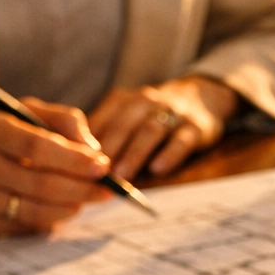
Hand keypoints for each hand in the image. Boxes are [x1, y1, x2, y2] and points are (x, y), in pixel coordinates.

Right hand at [0, 99, 112, 235]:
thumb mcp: (15, 112)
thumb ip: (60, 120)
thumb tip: (94, 148)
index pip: (37, 146)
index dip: (75, 159)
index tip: (103, 165)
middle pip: (41, 183)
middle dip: (82, 189)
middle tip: (107, 190)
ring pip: (35, 211)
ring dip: (69, 208)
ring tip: (85, 200)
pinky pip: (22, 227)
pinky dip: (47, 221)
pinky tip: (58, 211)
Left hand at [88, 76, 239, 179]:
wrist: (201, 99)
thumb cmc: (152, 118)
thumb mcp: (126, 118)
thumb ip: (104, 135)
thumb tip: (73, 162)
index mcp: (123, 100)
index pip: (102, 119)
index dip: (89, 140)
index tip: (76, 162)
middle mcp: (147, 102)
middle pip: (124, 124)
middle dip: (109, 148)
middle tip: (96, 172)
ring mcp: (173, 113)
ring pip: (151, 131)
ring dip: (134, 153)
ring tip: (122, 175)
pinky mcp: (196, 127)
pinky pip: (181, 140)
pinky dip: (169, 154)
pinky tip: (158, 169)